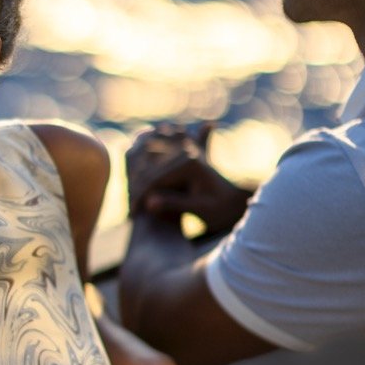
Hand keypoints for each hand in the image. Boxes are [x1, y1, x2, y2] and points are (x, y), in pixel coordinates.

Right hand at [126, 122, 251, 232]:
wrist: (234, 200)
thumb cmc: (222, 209)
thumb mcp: (202, 210)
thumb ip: (175, 204)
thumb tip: (149, 203)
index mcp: (191, 163)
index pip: (156, 178)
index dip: (141, 197)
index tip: (133, 215)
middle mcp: (185, 150)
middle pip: (148, 168)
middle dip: (135, 189)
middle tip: (130, 212)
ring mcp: (181, 148)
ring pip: (146, 161)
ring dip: (135, 179)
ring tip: (132, 203)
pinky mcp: (178, 151)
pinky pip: (152, 157)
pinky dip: (142, 171)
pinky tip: (137, 191)